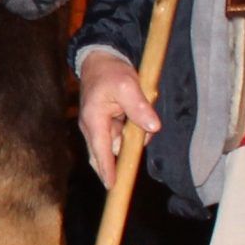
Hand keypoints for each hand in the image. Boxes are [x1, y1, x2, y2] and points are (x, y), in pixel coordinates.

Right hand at [76, 50, 158, 181]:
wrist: (100, 58)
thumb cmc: (110, 71)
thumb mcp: (127, 85)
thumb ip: (139, 107)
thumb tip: (153, 127)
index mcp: (93, 120)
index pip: (101, 151)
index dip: (107, 170)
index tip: (113, 187)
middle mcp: (92, 127)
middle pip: (104, 155)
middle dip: (119, 160)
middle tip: (132, 162)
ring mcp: (98, 126)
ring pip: (116, 145)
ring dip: (130, 141)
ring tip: (139, 120)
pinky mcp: (106, 122)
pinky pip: (119, 136)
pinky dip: (130, 133)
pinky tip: (136, 119)